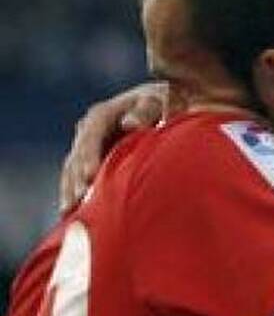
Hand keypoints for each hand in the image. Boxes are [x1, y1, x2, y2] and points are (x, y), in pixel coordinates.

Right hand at [59, 82, 167, 211]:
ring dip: (70, 189)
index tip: (90, 175)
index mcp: (102, 115)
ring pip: (72, 169)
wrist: (160, 107)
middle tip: (77, 200)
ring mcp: (87, 146)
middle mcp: (89, 130)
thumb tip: (130, 123)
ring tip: (70, 211)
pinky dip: (72, 193)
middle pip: (77, 156)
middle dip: (76, 178)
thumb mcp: (158, 102)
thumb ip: (145, 111)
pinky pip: (76, 178)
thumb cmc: (163, 104)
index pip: (90, 136)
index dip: (88, 156)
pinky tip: (70, 213)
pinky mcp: (89, 161)